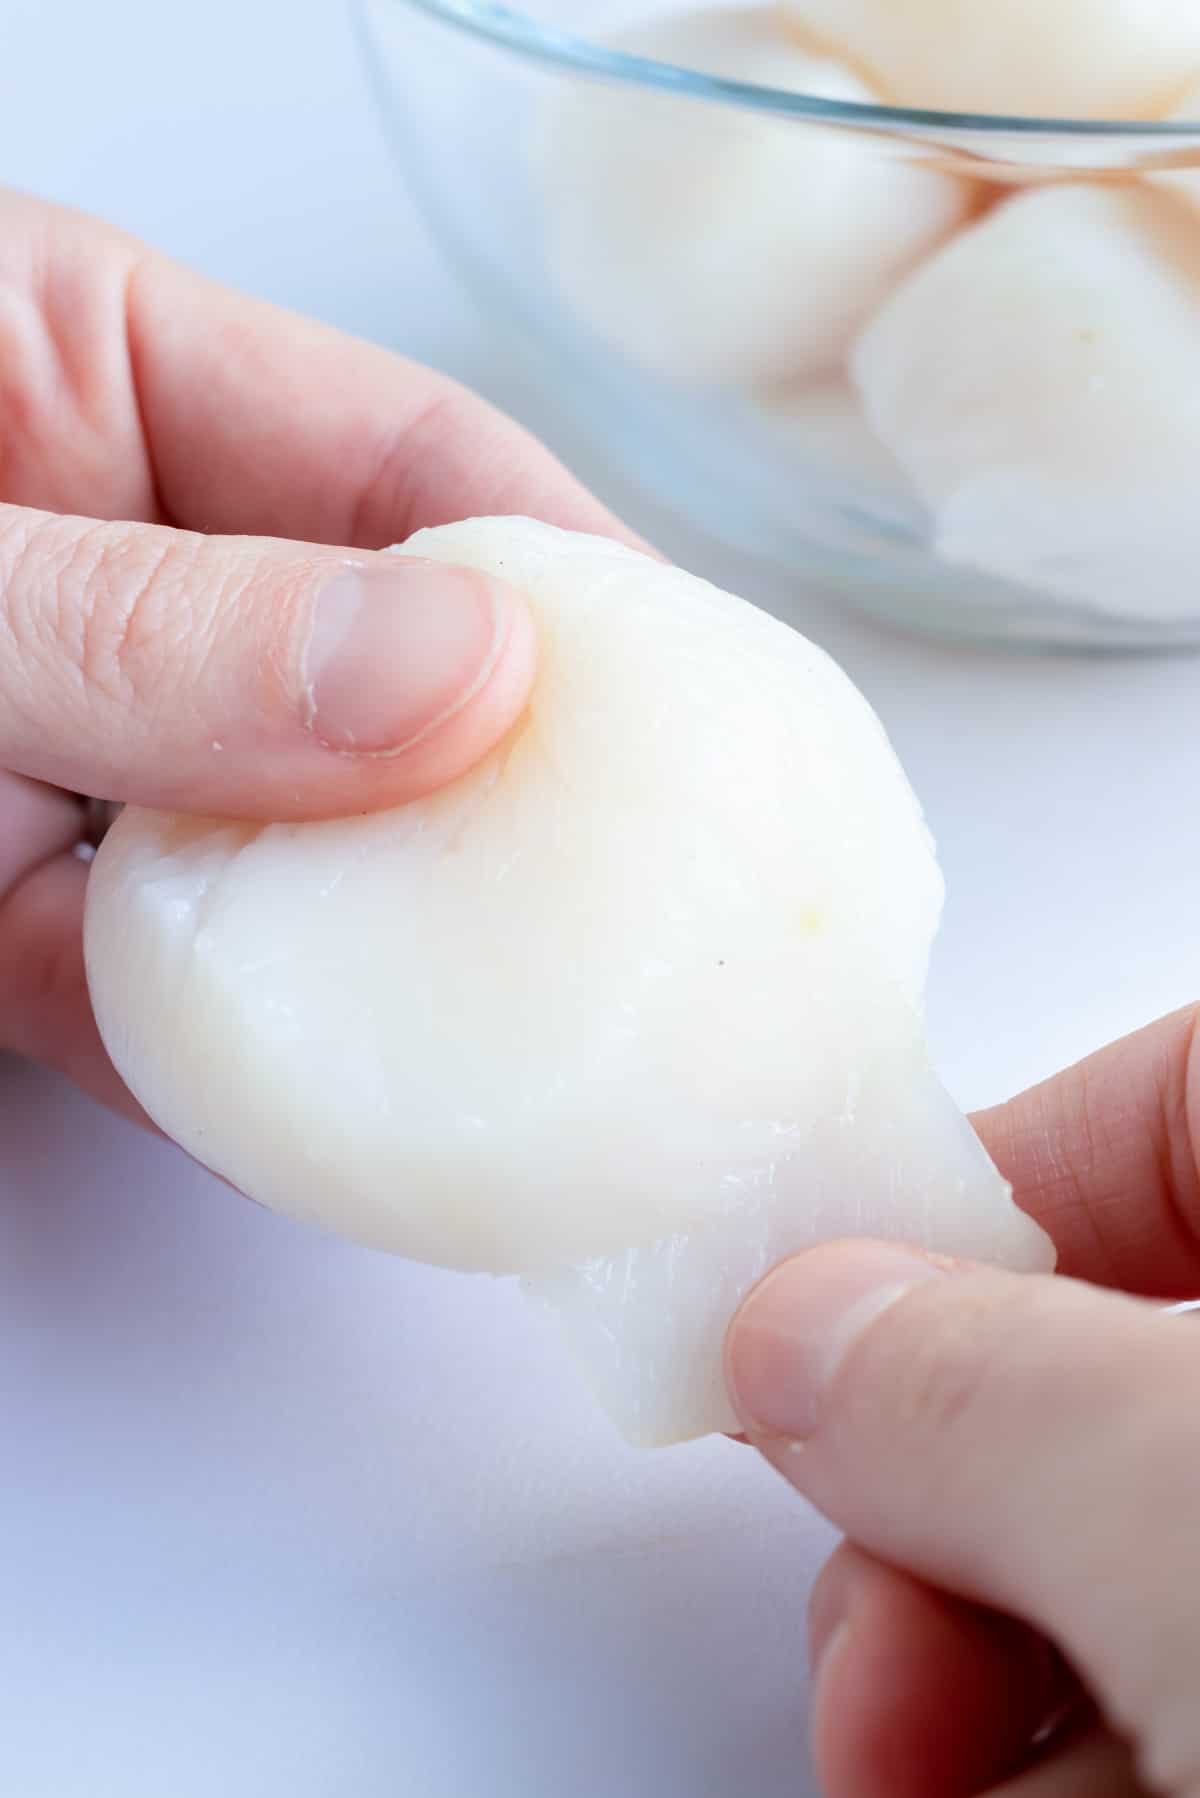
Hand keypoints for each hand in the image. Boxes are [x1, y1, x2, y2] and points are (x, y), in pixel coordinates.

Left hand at [0, 189, 629, 1117]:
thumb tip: (459, 678)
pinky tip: (351, 1099)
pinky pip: (156, 982)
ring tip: (553, 1021)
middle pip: (375, 674)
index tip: (695, 703)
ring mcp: (57, 749)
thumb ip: (149, 622)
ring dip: (389, 943)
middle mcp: (102, 565)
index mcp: (84, 372)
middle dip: (519, 787)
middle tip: (665, 894)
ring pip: (282, 849)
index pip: (402, 462)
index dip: (567, 581)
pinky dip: (235, 1045)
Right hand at [725, 1005, 1199, 1797]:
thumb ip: (981, 1388)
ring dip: (961, 1657)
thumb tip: (803, 1330)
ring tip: (910, 1756)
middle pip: (1099, 1354)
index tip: (819, 1316)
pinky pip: (1168, 1684)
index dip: (977, 1189)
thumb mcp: (1187, 1497)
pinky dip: (1067, 1755)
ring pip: (1112, 1546)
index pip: (1163, 1099)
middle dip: (937, 1497)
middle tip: (876, 1597)